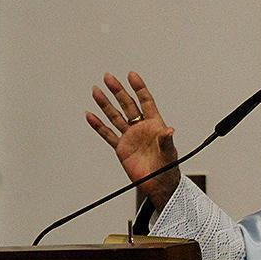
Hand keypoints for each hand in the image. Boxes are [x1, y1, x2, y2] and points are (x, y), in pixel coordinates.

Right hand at [86, 71, 180, 207]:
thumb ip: (166, 140)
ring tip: (96, 90)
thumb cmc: (167, 167)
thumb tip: (170, 130)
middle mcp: (140, 127)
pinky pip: (108, 134)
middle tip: (108, 78)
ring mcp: (130, 136)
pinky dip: (98, 126)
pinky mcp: (121, 148)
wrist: (158, 185)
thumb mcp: (169, 152)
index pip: (146, 101)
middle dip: (118, 91)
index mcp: (154, 124)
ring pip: (115, 116)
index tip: (131, 75)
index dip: (139, 88)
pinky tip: (90, 116)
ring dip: (105, 104)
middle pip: (127, 105)